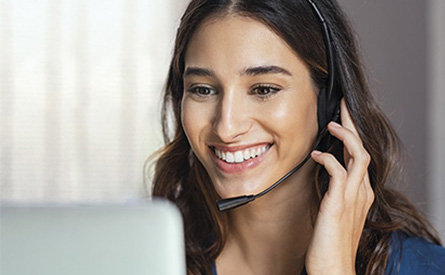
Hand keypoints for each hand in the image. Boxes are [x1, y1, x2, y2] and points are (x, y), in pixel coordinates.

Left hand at [305, 99, 373, 274]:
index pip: (359, 156)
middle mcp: (361, 192)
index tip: (342, 120)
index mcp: (361, 193)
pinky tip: (315, 154)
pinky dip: (328, 159)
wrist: (334, 268)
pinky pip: (339, 172)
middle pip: (362, 149)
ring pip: (357, 155)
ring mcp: (353, 197)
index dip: (352, 136)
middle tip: (343, 106)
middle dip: (353, 125)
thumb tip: (322, 174)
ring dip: (345, 136)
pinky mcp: (339, 203)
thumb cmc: (330, 243)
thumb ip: (333, 192)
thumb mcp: (334, 211)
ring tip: (331, 124)